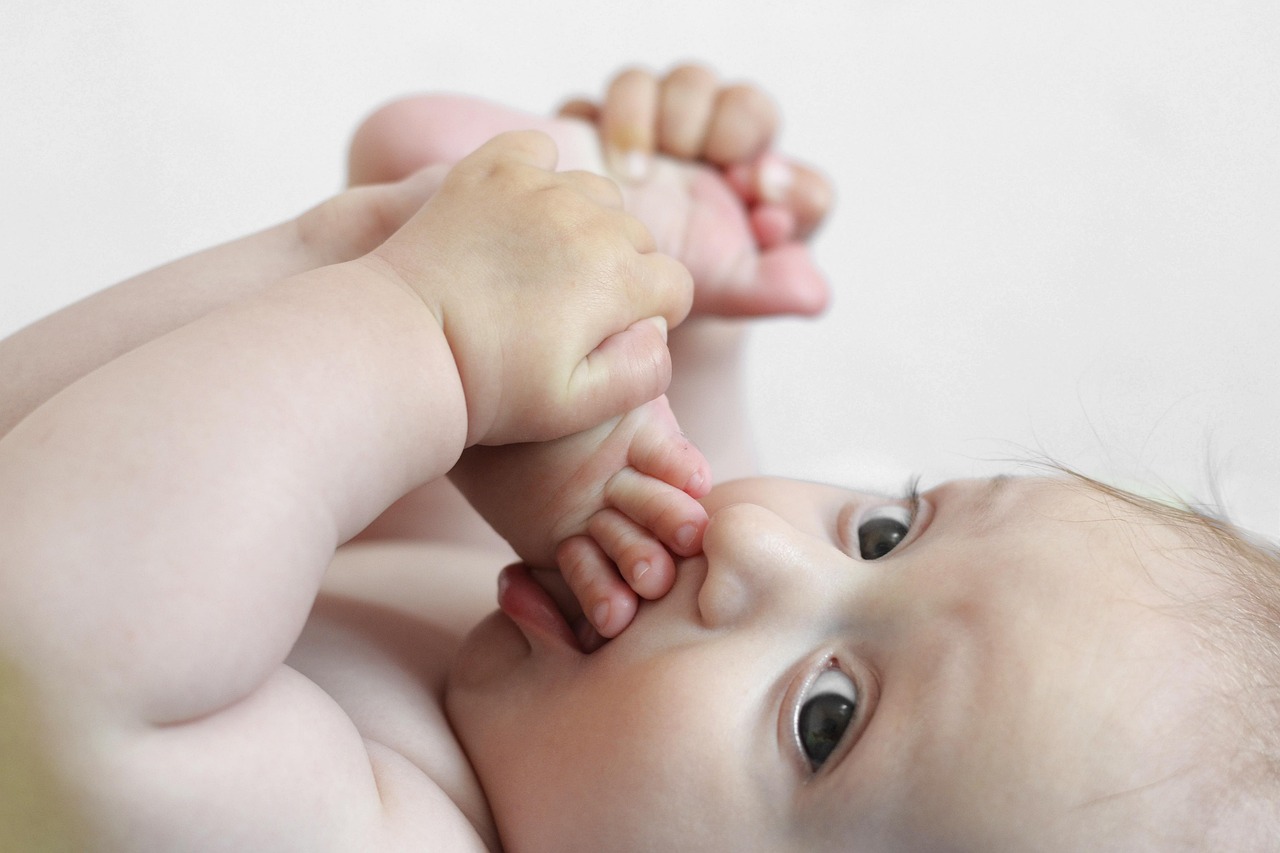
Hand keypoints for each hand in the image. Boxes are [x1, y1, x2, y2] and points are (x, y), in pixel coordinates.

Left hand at [370, 130, 692, 446]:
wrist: (405, 348)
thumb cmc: (489, 387)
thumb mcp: (578, 407)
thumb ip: (643, 374)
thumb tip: (659, 331)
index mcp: (619, 278)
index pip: (674, 286)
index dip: (654, 316)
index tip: (615, 336)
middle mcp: (587, 220)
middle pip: (638, 238)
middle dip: (623, 271)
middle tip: (573, 310)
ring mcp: (537, 187)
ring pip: (596, 193)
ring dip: (587, 223)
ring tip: (548, 264)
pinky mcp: (491, 169)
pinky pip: (538, 149)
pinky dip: (540, 172)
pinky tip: (523, 210)